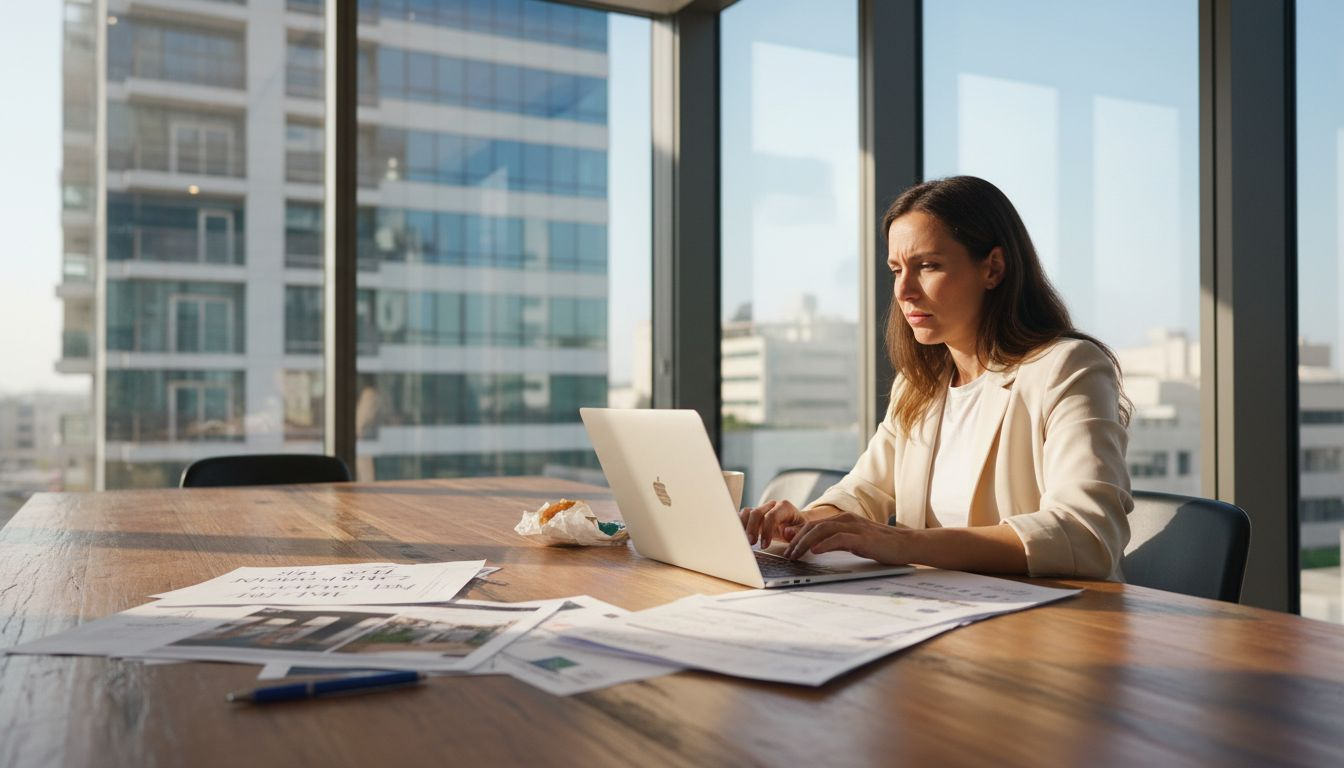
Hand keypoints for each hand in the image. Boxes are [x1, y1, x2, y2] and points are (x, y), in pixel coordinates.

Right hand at [738, 499, 807, 548]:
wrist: (797, 522)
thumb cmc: (800, 527)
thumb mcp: (804, 530)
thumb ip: (797, 531)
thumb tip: (786, 531)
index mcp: (784, 507)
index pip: (771, 516)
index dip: (766, 530)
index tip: (764, 545)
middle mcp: (771, 506)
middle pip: (756, 512)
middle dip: (752, 528)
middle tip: (751, 543)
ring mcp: (761, 509)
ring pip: (747, 512)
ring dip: (743, 526)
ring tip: (742, 540)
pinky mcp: (754, 516)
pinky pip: (743, 516)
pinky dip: (739, 525)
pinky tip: (738, 535)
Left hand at [781, 512, 911, 564]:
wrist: (906, 544)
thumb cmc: (881, 545)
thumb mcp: (854, 541)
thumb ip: (835, 540)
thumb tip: (814, 546)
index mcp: (843, 520)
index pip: (813, 525)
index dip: (797, 535)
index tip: (786, 547)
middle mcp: (846, 520)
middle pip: (813, 526)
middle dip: (796, 540)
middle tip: (787, 554)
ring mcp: (855, 527)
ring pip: (822, 530)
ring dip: (805, 543)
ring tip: (795, 554)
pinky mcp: (863, 538)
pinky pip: (840, 538)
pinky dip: (825, 544)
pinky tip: (815, 551)